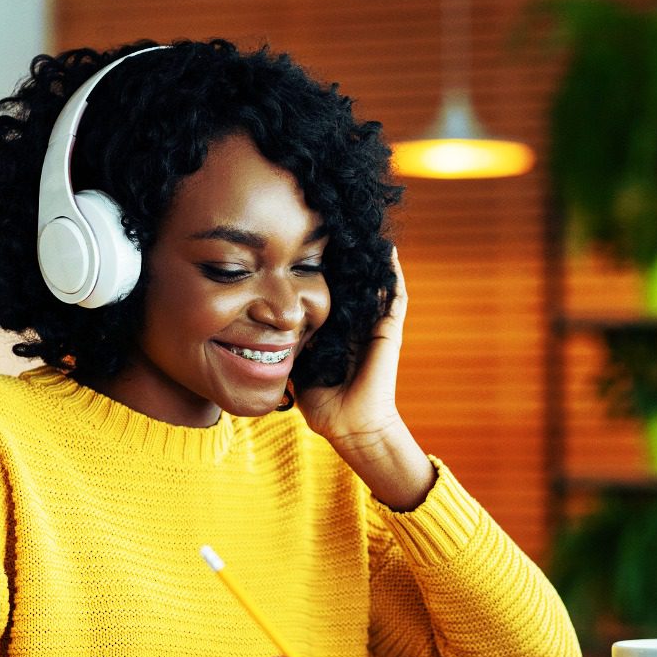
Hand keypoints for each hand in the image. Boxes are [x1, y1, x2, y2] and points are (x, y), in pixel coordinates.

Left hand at [297, 246, 407, 450]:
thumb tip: (261, 332)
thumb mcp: (298, 369)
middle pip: (351, 286)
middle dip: (344, 261)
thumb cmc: (324, 406)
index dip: (320, 275)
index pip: (328, 298)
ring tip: (362, 231)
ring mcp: (375, 328)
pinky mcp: (389, 332)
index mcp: (336, 335)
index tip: (305, 248)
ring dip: (370, 261)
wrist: (351, 426)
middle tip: (333, 229)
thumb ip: (286, 349)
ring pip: (374, 286)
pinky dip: (392, 274)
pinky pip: (395, 297)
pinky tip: (387, 250)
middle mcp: (357, 328)